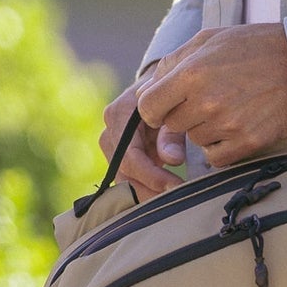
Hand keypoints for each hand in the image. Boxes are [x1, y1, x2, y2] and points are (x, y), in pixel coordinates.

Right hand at [98, 81, 183, 202]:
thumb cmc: (168, 96)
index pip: (130, 155)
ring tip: (174, 197)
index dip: (151, 175)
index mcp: (118, 114)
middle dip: (150, 189)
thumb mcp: (174, 109)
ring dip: (148, 193)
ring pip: (123, 180)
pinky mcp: (117, 156)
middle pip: (124, 172)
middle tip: (178, 197)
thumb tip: (173, 160)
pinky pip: (127, 178)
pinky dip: (145, 188)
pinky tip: (165, 194)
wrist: (158, 89)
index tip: (175, 185)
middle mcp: (108, 131)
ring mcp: (110, 145)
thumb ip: (172, 134)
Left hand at [137, 24, 286, 170]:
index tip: (167, 106)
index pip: (148, 107)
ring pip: (195, 141)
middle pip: (172, 125)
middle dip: (184, 115)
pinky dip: (222, 146)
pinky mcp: (248, 142)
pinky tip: (237, 125)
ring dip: (206, 129)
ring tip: (230, 106)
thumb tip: (141, 94)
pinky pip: (216, 157)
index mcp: (192, 73)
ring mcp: (228, 124)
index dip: (155, 109)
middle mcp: (206, 101)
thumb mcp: (209, 40)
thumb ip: (172, 64)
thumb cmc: (254, 46)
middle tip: (210, 99)